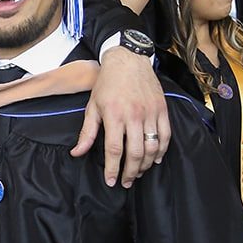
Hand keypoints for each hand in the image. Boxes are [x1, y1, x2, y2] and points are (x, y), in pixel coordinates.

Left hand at [72, 47, 169, 187]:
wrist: (128, 60)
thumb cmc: (107, 84)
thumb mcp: (92, 107)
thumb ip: (87, 133)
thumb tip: (76, 153)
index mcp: (114, 115)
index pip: (115, 149)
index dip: (113, 169)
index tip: (111, 181)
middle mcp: (134, 116)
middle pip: (136, 152)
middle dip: (130, 172)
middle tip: (125, 182)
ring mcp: (150, 113)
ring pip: (152, 147)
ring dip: (146, 164)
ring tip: (138, 172)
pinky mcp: (162, 109)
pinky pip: (165, 135)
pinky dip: (162, 150)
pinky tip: (155, 159)